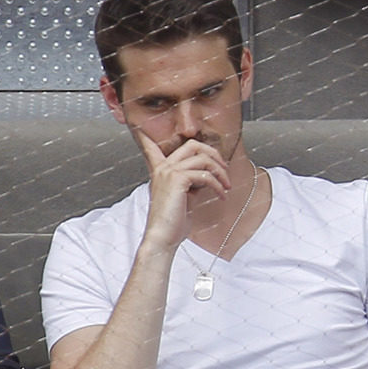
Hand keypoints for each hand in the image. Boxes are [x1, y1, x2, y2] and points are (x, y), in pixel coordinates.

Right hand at [134, 129, 230, 250]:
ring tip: (226, 186)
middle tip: (224, 169)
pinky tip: (221, 195)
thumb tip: (206, 178)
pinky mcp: (177, 180)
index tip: (141, 130)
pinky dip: (218, 186)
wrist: (162, 238)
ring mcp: (169, 172)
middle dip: (213, 154)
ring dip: (220, 172)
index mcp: (160, 171)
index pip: (151, 148)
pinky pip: (205, 175)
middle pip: (193, 144)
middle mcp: (163, 168)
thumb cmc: (172, 223)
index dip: (147, 138)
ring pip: (203, 159)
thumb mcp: (182, 198)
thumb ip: (190, 183)